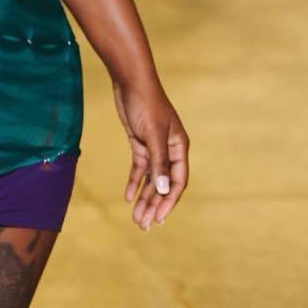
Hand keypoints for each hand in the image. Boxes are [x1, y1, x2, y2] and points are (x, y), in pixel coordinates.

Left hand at [112, 75, 188, 229]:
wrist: (131, 82)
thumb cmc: (146, 104)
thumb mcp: (153, 135)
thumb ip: (158, 163)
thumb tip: (164, 191)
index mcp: (179, 148)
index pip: (177, 182)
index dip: (168, 202)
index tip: (157, 219)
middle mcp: (169, 150)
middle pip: (163, 185)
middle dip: (154, 205)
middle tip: (143, 225)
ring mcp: (155, 148)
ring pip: (151, 179)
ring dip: (144, 198)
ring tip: (136, 217)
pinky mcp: (140, 143)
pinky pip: (139, 168)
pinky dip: (134, 182)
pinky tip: (129, 197)